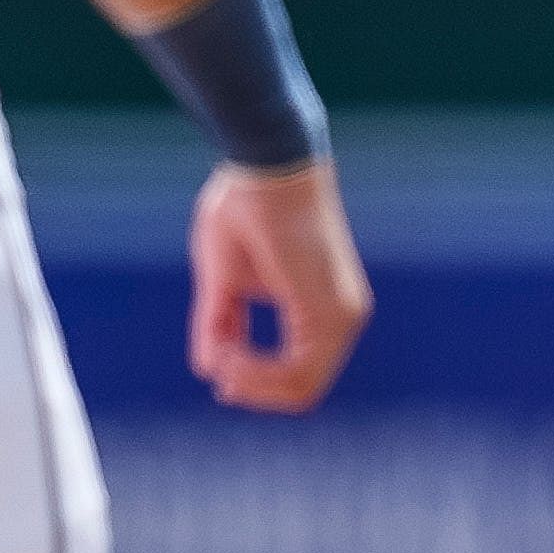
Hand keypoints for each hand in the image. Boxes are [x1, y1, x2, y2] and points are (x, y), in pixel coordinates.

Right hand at [187, 160, 371, 414]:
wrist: (266, 163)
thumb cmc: (245, 207)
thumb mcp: (225, 280)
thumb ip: (221, 324)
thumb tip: (209, 369)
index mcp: (325, 308)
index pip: (298, 374)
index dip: (256, 385)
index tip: (219, 373)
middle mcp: (344, 315)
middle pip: (301, 389)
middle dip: (253, 389)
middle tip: (218, 372)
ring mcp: (344, 314)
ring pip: (301, 387)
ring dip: (253, 383)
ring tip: (222, 356)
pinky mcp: (333, 310)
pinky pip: (301, 371)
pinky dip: (261, 373)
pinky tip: (232, 355)